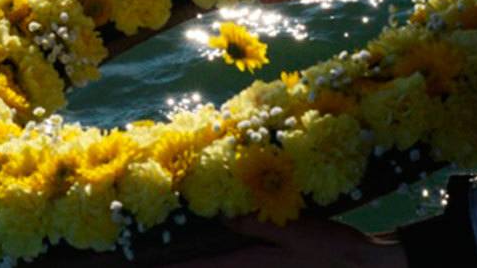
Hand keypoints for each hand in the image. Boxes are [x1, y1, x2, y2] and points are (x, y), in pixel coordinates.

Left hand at [161, 216, 405, 267]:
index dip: (173, 267)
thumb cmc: (331, 248)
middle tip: (152, 262)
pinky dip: (223, 263)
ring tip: (176, 259)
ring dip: (201, 266)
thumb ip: (256, 222)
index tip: (145, 266)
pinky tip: (222, 249)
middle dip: (182, 267)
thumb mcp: (292, 228)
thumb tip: (221, 215)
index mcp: (251, 265)